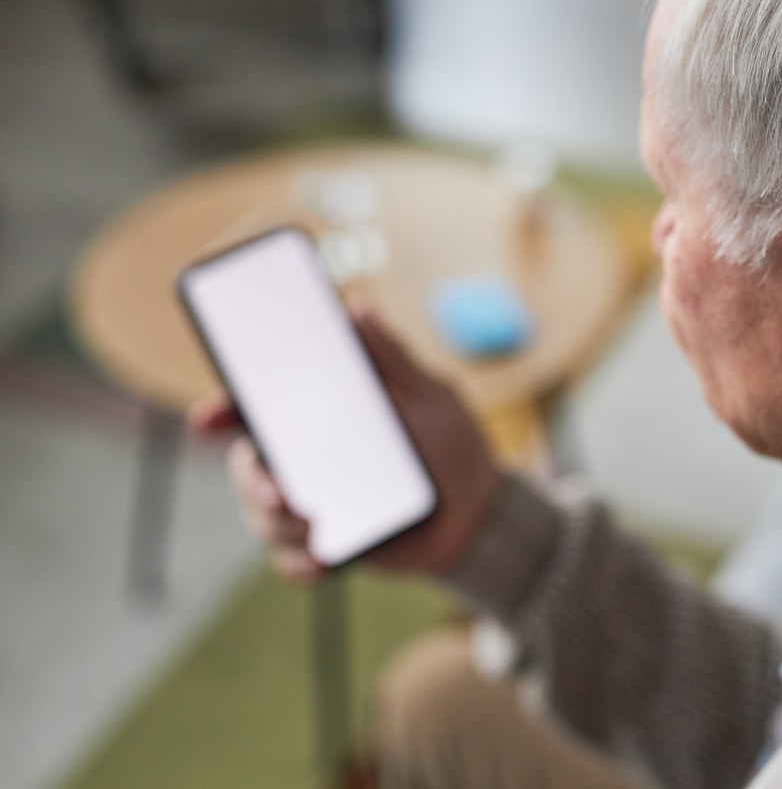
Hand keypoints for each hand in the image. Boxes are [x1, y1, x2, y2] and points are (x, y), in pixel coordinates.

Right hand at [189, 309, 505, 583]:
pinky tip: (322, 565)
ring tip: (316, 528)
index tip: (209, 418)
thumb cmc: (453, 444)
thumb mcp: (431, 396)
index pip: (257, 407)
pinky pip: (291, 561)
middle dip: (252, 483)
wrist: (480, 512)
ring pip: (262, 518)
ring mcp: (311, 502)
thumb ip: (393, 358)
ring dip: (277, 527)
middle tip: (280, 495)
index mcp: (320, 413)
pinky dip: (298, 566)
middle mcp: (305, 457)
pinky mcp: (326, 545)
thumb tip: (358, 308)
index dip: (222, 409)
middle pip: (248, 467)